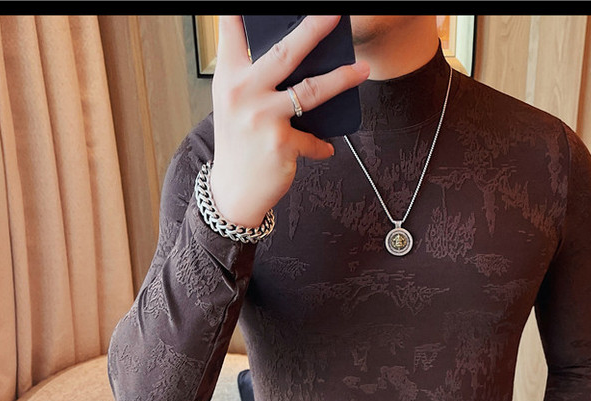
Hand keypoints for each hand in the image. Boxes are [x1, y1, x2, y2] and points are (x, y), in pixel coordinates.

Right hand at [209, 15, 369, 228]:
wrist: (234, 192)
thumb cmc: (239, 145)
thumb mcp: (235, 105)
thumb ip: (255, 79)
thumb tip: (298, 59)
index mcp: (228, 77)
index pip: (233, 30)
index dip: (244, 13)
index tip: (261, 5)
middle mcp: (243, 92)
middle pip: (285, 52)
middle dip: (314, 29)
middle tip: (335, 16)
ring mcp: (262, 117)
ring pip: (310, 90)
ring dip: (342, 78)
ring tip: (362, 70)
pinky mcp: (281, 143)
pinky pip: (313, 138)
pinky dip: (321, 145)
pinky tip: (325, 148)